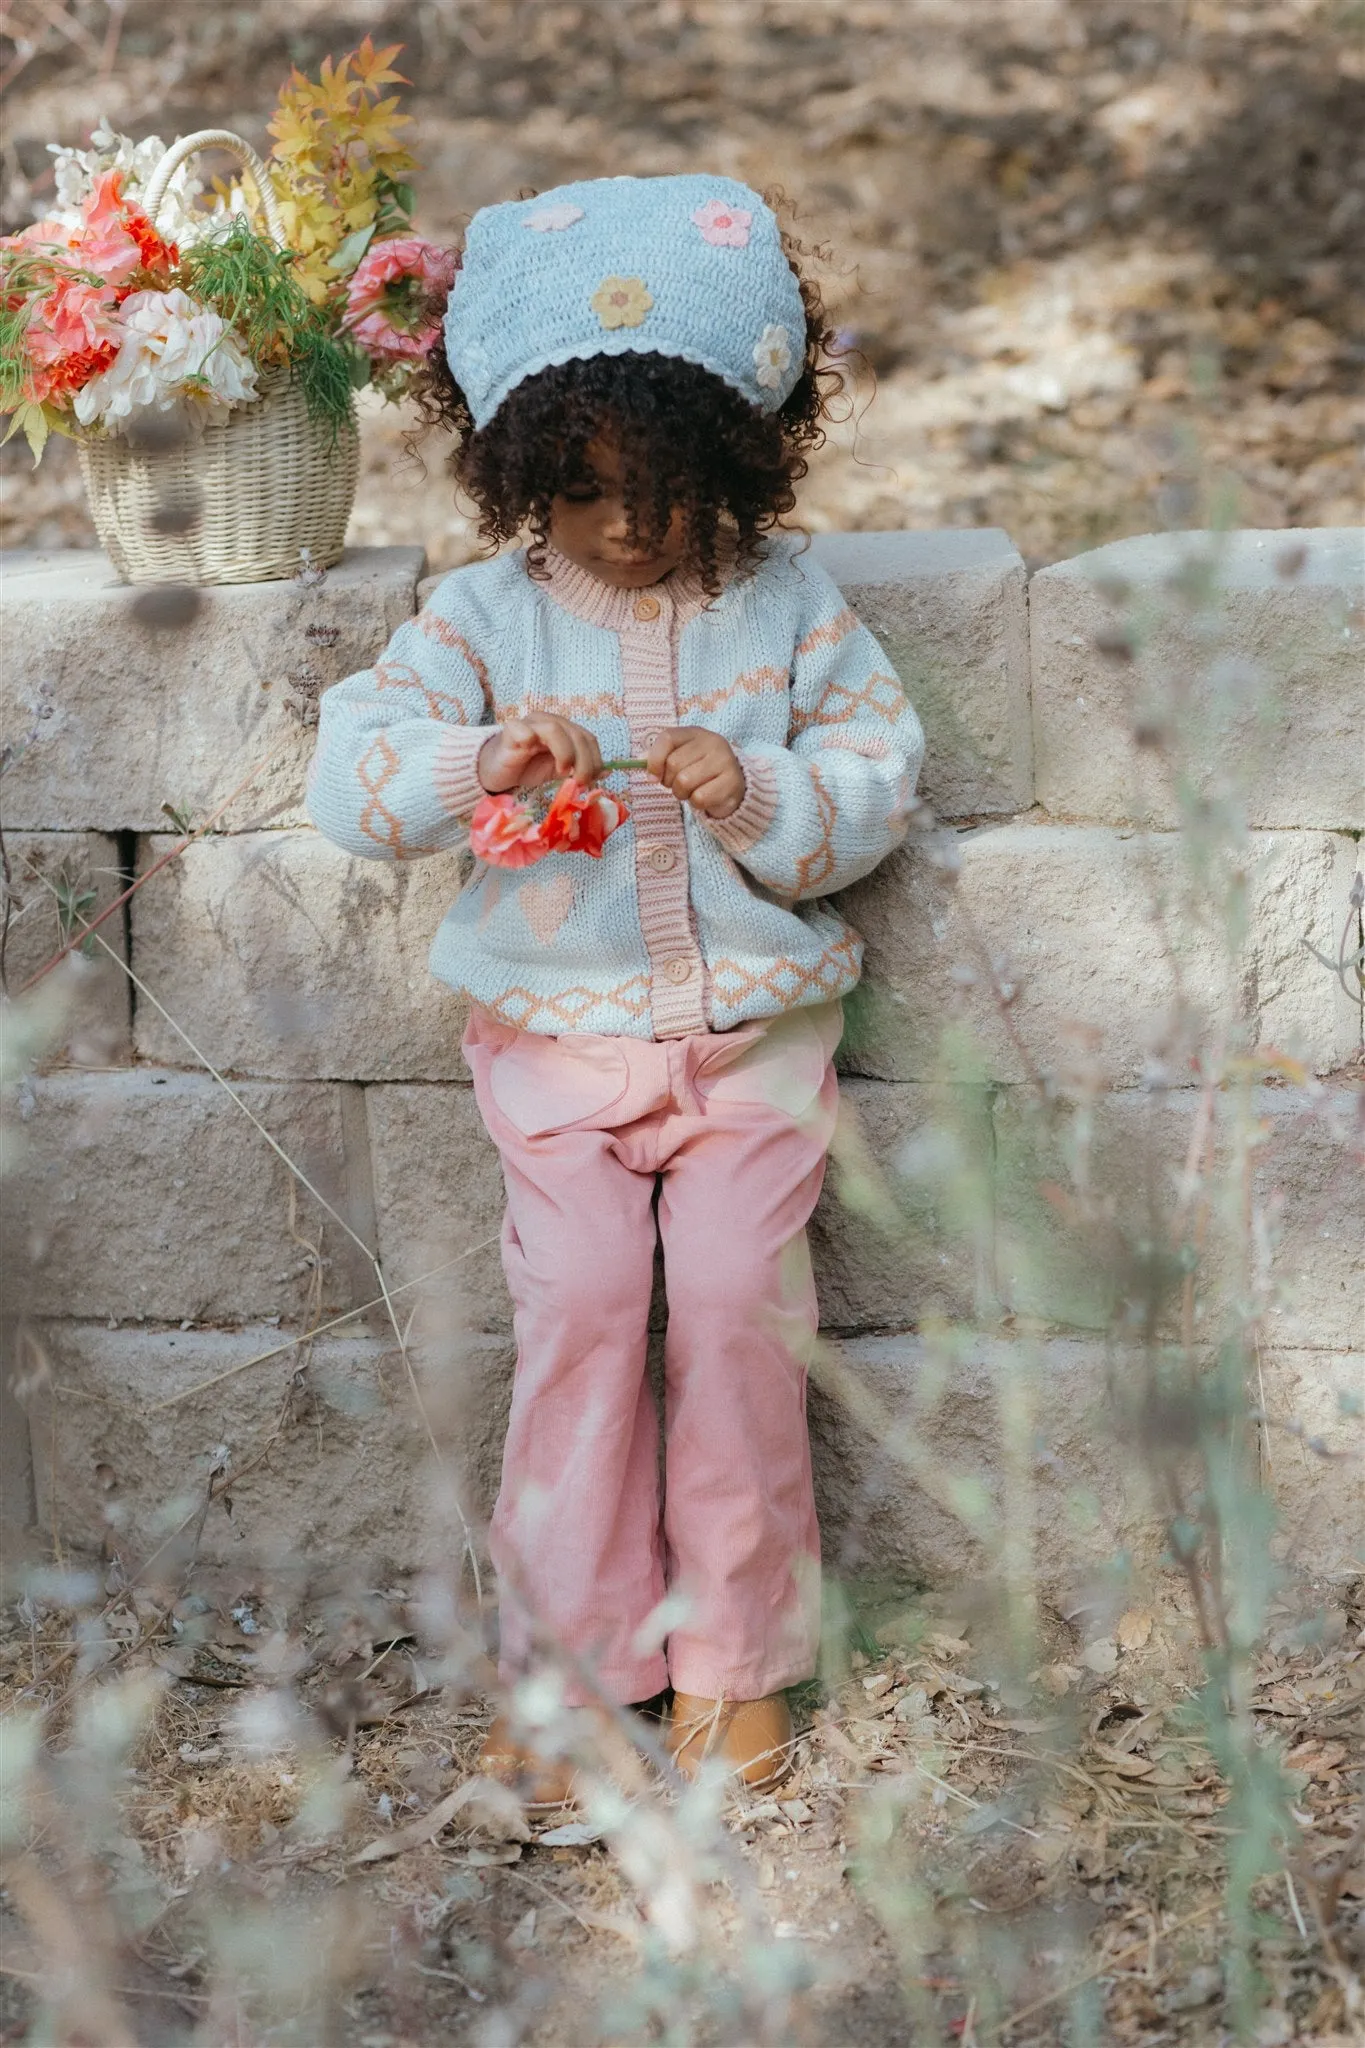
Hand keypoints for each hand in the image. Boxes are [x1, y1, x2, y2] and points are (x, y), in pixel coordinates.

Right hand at [478, 715, 603, 793]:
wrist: (497, 771)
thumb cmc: (528, 767)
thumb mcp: (559, 770)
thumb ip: (579, 769)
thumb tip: (606, 773)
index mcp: (564, 729)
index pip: (587, 738)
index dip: (595, 759)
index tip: (594, 780)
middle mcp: (549, 722)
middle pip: (575, 734)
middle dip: (584, 761)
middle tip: (581, 782)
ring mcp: (529, 724)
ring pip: (554, 728)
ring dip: (565, 752)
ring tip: (562, 772)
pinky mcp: (510, 731)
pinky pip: (522, 729)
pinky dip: (529, 738)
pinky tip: (530, 752)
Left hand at [647, 727, 745, 819]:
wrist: (733, 787)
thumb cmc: (700, 772)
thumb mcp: (680, 758)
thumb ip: (660, 757)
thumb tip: (640, 761)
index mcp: (696, 733)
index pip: (667, 738)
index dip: (654, 759)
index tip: (653, 776)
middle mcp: (713, 742)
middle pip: (674, 764)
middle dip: (669, 781)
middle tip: (678, 785)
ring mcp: (725, 761)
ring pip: (685, 782)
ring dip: (682, 793)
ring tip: (691, 791)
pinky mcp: (732, 783)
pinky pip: (699, 798)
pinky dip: (696, 803)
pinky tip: (705, 797)